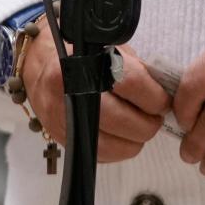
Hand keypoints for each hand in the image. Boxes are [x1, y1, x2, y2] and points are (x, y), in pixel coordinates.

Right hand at [21, 39, 168, 163]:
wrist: (38, 65)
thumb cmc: (80, 54)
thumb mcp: (109, 49)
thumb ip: (135, 69)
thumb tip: (166, 92)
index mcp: (86, 61)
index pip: (132, 83)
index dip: (155, 96)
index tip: (164, 101)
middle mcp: (71, 91)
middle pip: (124, 120)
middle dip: (149, 123)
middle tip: (155, 116)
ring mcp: (63, 119)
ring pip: (114, 145)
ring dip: (135, 141)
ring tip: (140, 126)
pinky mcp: (61, 138)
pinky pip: (99, 155)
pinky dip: (118, 150)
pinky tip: (122, 136)